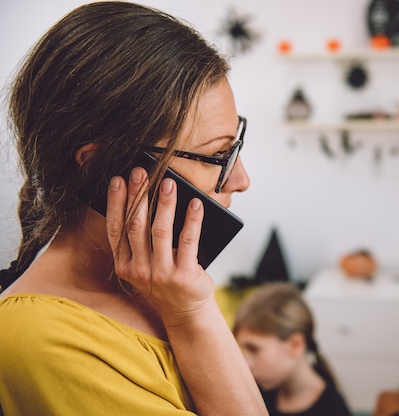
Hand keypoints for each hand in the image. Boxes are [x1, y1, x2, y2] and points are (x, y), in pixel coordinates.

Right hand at [105, 167, 214, 325]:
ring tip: (168, 183)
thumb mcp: (145, 264)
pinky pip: (189, 241)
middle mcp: (138, 270)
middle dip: (138, 195)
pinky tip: (196, 204)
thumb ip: (141, 241)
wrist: (187, 312)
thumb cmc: (166, 280)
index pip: (116, 229)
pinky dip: (192, 219)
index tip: (118, 179)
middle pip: (136, 226)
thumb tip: (148, 198)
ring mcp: (161, 274)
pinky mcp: (184, 275)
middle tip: (142, 171)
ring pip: (160, 231)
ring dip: (164, 203)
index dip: (116, 203)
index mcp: (124, 265)